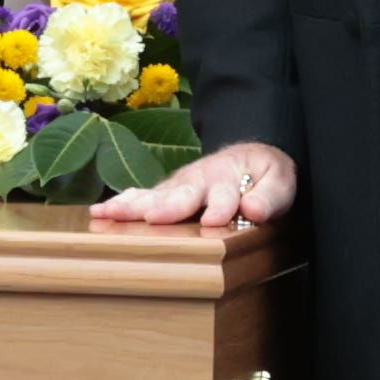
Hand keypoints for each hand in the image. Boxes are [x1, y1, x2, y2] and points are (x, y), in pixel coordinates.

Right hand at [93, 140, 296, 231]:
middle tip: (154, 216)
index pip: (227, 194)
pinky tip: (99, 213)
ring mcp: (179, 186)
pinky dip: (121, 204)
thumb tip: (254, 211)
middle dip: (169, 205)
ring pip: (155, 196)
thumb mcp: (280, 181)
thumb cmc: (264, 175)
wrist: (249, 159)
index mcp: (231, 176)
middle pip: (183, 194)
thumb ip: (270, 196)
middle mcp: (200, 179)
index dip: (222, 206)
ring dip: (132, 205)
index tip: (215, 220)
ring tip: (108, 213)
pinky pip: (141, 198)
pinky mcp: (165, 195)